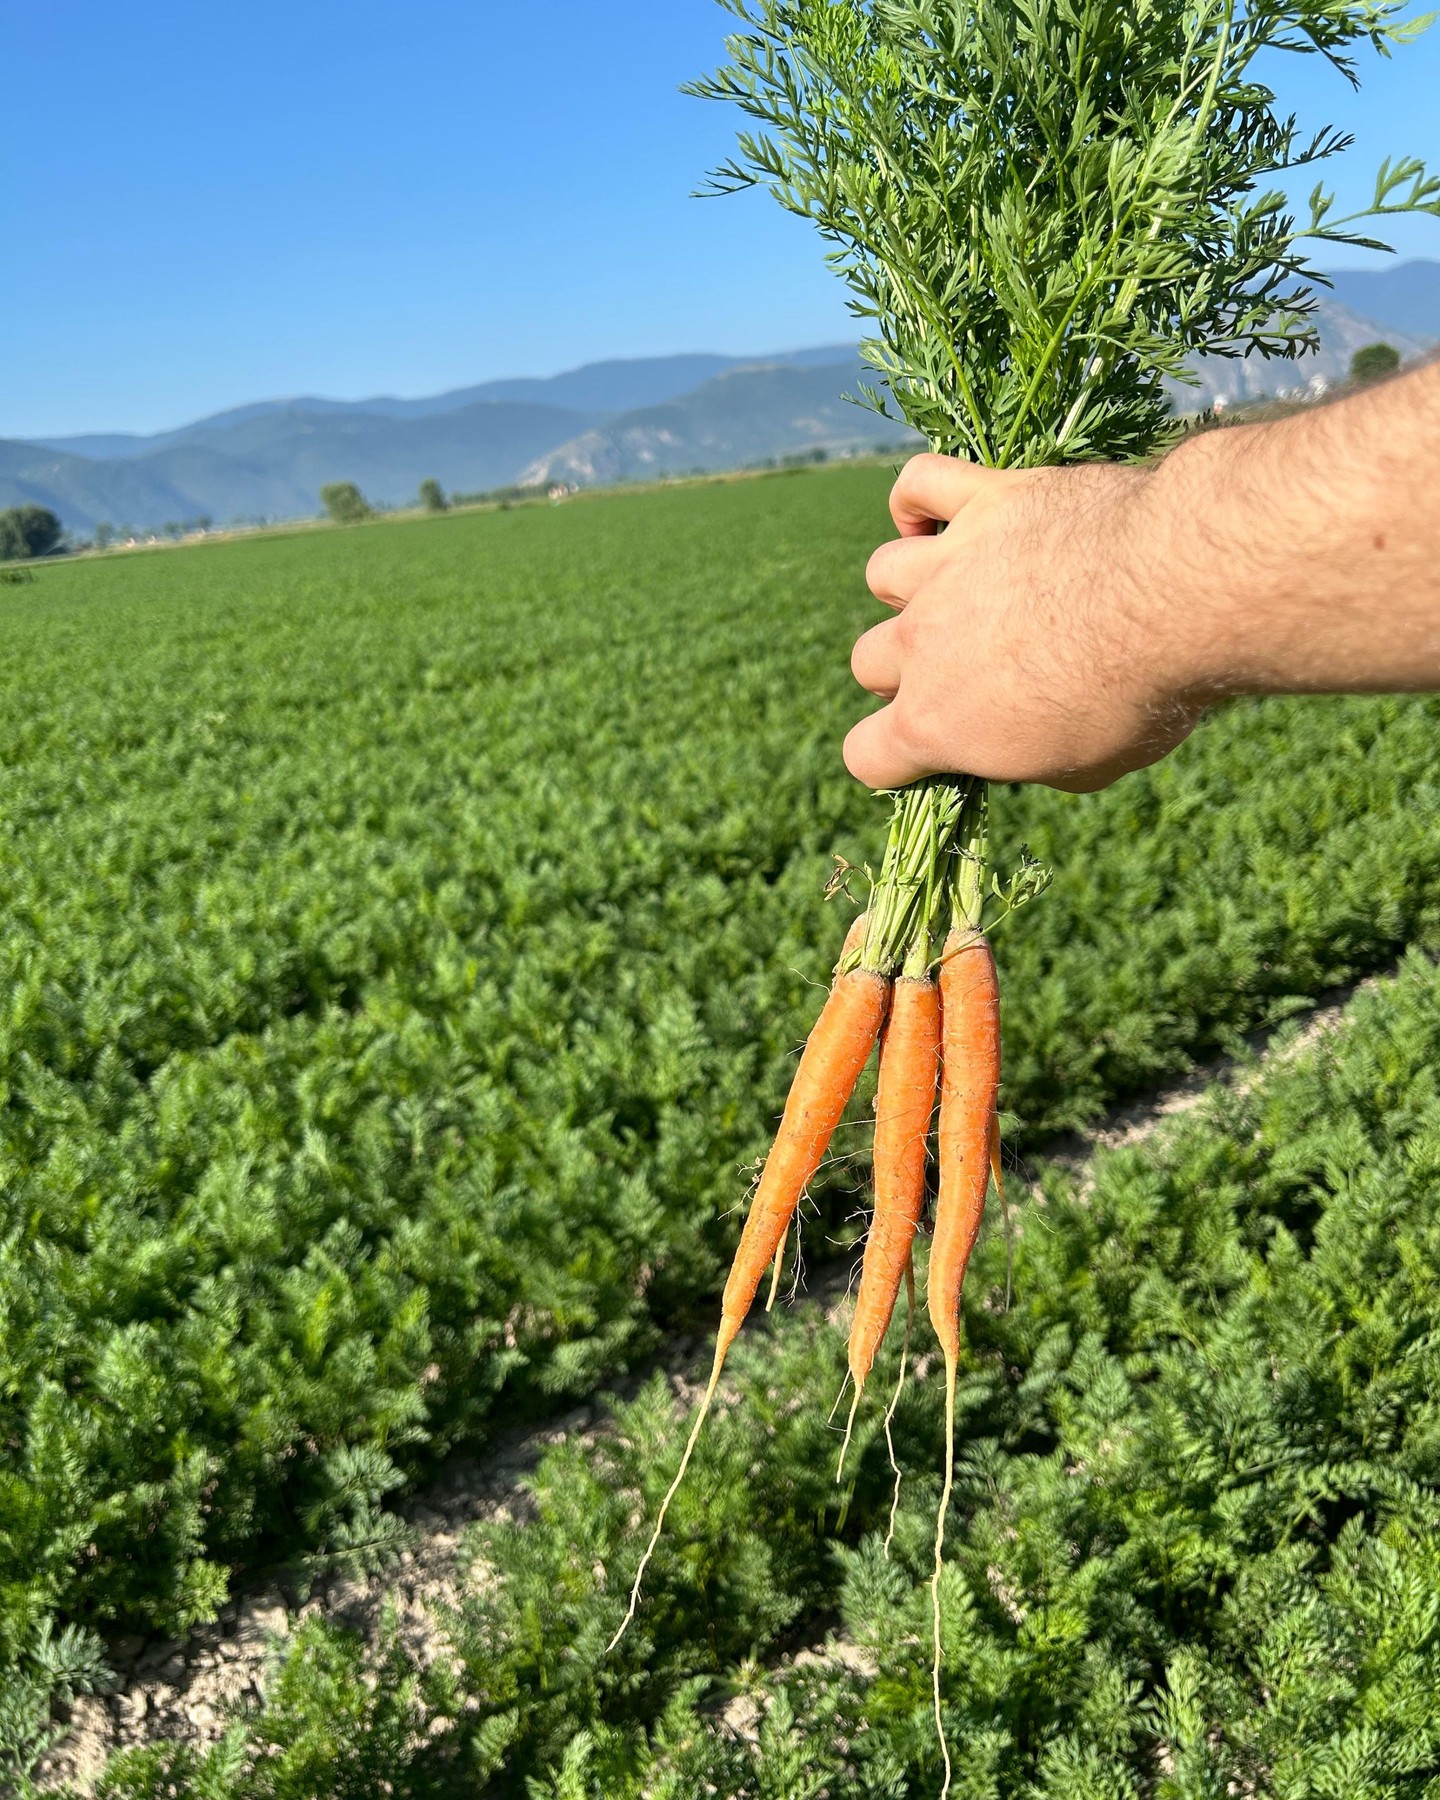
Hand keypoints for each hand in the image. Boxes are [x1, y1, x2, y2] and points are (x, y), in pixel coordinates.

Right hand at [847, 453, 1205, 792]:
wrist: (1173, 594)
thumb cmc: (1139, 697)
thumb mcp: (1087, 768)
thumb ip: (1032, 756)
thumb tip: (1028, 741)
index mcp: (937, 724)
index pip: (866, 755)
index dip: (893, 761)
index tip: (935, 752)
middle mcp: (923, 643)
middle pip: (868, 662)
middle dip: (906, 673)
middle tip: (969, 670)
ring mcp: (948, 565)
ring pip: (884, 575)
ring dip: (912, 589)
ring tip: (963, 590)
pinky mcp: (987, 500)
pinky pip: (919, 484)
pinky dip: (919, 501)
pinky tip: (944, 518)